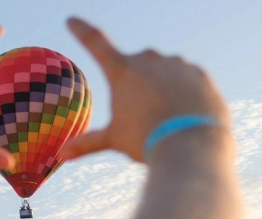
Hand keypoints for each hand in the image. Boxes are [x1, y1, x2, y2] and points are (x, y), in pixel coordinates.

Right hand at [62, 17, 230, 161]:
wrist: (192, 145)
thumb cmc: (146, 141)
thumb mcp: (115, 140)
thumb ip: (88, 143)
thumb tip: (61, 155)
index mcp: (122, 71)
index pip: (95, 43)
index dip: (82, 31)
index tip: (72, 20)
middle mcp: (149, 60)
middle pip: (135, 67)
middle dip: (136, 84)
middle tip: (141, 113)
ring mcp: (177, 64)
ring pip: (163, 72)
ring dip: (161, 88)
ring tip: (165, 118)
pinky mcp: (200, 73)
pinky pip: (186, 79)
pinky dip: (183, 92)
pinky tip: (184, 113)